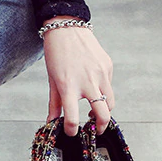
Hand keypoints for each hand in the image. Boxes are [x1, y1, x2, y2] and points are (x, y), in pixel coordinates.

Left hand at [42, 16, 114, 135]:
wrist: (66, 28)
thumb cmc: (57, 54)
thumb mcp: (52, 81)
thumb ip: (54, 104)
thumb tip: (51, 122)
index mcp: (69, 87)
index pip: (73, 118)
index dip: (72, 130)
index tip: (71, 132)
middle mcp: (87, 82)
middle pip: (103, 115)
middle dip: (101, 127)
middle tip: (95, 130)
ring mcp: (100, 74)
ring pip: (110, 102)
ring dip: (104, 111)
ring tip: (94, 113)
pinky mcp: (108, 66)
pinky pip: (109, 86)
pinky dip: (103, 92)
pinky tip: (94, 89)